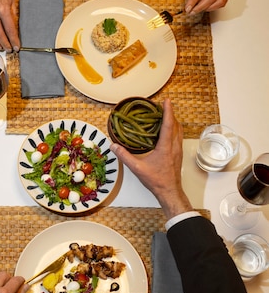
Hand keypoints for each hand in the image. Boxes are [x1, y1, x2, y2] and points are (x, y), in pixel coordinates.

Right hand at [110, 99, 191, 218]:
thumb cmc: (155, 180)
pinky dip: (174, 129)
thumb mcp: (137, 168)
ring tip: (165, 115)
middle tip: (163, 105)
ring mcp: (177, 150)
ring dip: (173, 121)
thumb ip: (124, 156)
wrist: (169, 191)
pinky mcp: (178, 154)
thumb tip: (113, 146)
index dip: (167, 111)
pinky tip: (167, 130)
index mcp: (165, 147)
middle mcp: (174, 146)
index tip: (166, 101)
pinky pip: (178, 136)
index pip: (168, 125)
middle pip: (175, 125)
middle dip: (170, 113)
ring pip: (179, 130)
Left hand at [185, 0, 230, 14]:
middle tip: (192, 11)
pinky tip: (207, 7)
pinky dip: (214, 7)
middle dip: (200, 7)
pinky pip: (223, 2)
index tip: (188, 7)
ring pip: (219, 2)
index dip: (194, 0)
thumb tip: (193, 1)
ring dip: (207, 8)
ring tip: (198, 9)